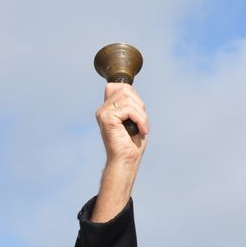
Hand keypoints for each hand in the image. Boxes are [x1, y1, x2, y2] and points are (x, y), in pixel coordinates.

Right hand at [90, 83, 149, 222]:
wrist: (126, 160)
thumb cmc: (132, 144)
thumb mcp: (134, 119)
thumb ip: (130, 104)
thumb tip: (129, 88)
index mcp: (108, 108)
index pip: (117, 85)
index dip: (132, 93)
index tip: (139, 111)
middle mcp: (103, 109)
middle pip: (125, 89)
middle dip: (139, 105)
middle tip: (141, 122)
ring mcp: (103, 113)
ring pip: (129, 99)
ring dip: (142, 115)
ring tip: (142, 128)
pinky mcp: (106, 118)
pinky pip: (129, 110)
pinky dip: (140, 120)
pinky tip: (141, 131)